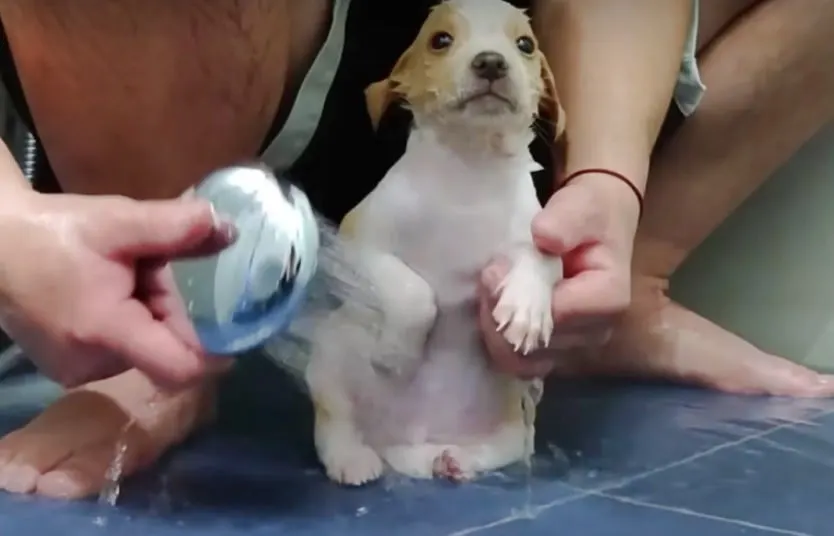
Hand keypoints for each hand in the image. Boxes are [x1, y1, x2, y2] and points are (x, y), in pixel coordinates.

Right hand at [0, 191, 234, 387]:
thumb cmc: (54, 233)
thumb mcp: (118, 221)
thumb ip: (176, 227)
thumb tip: (230, 230)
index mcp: (107, 332)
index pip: (180, 368)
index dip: (214, 352)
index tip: (234, 325)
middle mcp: (94, 365)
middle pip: (165, 352)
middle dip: (176, 314)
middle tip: (159, 272)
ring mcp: (78, 372)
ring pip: (145, 351)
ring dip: (152, 317)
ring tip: (131, 277)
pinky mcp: (70, 369)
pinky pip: (122, 352)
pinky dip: (130, 325)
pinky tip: (113, 292)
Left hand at [480, 172, 640, 377]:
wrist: (596, 225)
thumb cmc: (589, 215)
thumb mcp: (580, 206)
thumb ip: (564, 220)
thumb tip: (545, 237)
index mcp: (609, 299)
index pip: (556, 316)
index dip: (519, 297)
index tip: (496, 267)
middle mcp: (596, 332)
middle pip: (536, 344)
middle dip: (501, 313)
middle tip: (487, 277)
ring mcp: (574, 347)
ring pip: (521, 360)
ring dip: (495, 328)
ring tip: (489, 292)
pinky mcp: (554, 352)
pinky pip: (517, 361)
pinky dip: (498, 338)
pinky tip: (493, 307)